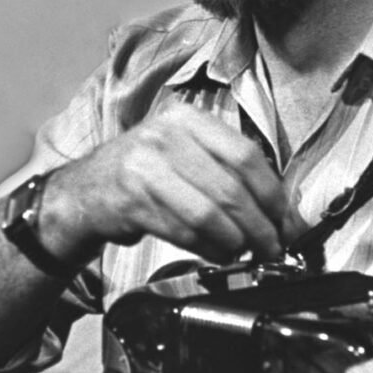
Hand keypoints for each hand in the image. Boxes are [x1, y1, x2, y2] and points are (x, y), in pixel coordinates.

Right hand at [43, 103, 296, 263]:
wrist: (86, 190)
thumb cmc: (146, 172)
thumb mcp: (184, 152)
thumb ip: (229, 171)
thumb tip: (284, 211)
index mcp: (187, 119)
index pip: (244, 155)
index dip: (272, 193)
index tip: (285, 219)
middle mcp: (164, 137)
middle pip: (230, 188)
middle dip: (259, 226)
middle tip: (272, 246)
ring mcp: (144, 168)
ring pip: (208, 214)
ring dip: (235, 241)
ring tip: (245, 252)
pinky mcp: (131, 202)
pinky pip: (184, 233)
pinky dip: (209, 249)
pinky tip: (217, 253)